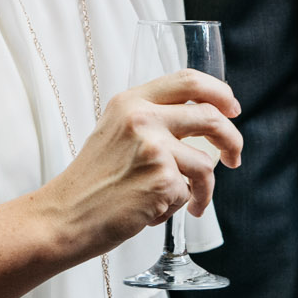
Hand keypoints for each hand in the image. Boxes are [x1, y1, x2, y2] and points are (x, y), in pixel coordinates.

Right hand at [33, 70, 241, 260]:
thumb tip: (199, 124)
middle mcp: (143, 119)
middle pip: (211, 116)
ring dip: (204, 190)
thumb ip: (151, 120)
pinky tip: (153, 213)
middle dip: (232, 139)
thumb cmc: (90, 183)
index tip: (232, 108)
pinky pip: (188, 193)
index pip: (188, 81)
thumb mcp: (115, 132)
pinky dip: (178, 207)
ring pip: (206, 164)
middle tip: (233, 156)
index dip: (219, 92)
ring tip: (191, 203)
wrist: (64, 217)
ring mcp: (153, 148)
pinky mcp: (161, 180)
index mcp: (131, 102)